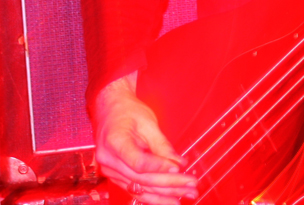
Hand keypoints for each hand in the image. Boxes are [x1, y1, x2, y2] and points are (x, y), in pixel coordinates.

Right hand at [92, 74, 199, 204]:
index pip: (138, 162)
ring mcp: (110, 171)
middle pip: (141, 178)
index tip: (179, 168)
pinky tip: (170, 200)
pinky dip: (154, 196)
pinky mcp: (116, 177)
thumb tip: (178, 163)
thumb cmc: (128, 112)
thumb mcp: (148, 122)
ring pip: (139, 188)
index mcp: (114, 142)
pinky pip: (135, 190)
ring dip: (164, 195)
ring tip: (187, 196)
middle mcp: (108, 161)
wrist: (109, 110)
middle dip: (170, 184)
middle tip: (192, 186)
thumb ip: (161, 144)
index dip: (159, 167)